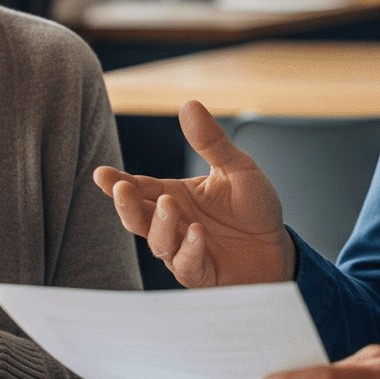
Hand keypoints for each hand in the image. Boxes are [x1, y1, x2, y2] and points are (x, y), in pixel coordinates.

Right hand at [92, 99, 295, 287]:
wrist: (278, 248)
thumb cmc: (254, 209)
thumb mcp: (238, 168)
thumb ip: (212, 142)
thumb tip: (189, 105)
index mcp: (175, 195)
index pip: (140, 188)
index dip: (119, 183)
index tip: (101, 175)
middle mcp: (173, 224)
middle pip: (138, 217)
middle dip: (126, 205)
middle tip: (122, 190)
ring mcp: (183, 251)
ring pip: (158, 243)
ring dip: (159, 224)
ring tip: (168, 204)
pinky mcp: (201, 273)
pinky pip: (186, 265)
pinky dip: (188, 250)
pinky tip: (196, 233)